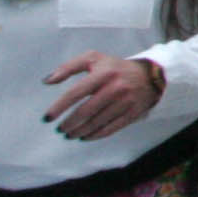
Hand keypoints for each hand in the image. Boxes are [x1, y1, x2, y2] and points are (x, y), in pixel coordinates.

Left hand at [43, 51, 162, 140]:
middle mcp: (115, 88)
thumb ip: (68, 67)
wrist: (150, 75)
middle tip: (59, 129)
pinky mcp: (132, 113)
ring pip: (97, 122)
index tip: (47, 118)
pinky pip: (111, 128)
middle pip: (86, 111)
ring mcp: (125, 102)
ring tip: (68, 134)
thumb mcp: (93, 59)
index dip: (59, 107)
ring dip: (79, 131)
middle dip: (69, 123)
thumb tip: (47, 81)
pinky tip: (84, 137)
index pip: (76, 93)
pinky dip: (95, 135)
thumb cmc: (115, 68)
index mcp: (103, 73)